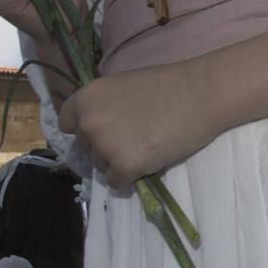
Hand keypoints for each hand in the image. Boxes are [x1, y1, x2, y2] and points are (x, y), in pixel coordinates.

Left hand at [57, 64, 219, 188]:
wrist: (201, 94)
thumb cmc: (169, 85)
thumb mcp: (123, 87)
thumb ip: (104, 106)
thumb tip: (97, 129)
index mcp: (86, 98)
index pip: (66, 123)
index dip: (86, 127)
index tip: (105, 129)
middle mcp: (88, 123)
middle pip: (86, 147)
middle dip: (106, 145)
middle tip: (136, 135)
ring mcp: (104, 146)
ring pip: (101, 166)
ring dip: (120, 161)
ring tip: (148, 144)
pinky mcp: (123, 166)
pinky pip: (118, 182)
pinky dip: (132, 176)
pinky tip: (151, 158)